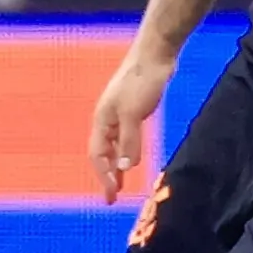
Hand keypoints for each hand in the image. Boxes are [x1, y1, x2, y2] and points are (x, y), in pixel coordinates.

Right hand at [88, 41, 175, 198]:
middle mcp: (107, 119)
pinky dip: (127, 152)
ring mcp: (120, 114)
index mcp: (102, 120)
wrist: (155, 55)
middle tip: (112, 197)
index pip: (97, 156)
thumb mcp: (133, 114)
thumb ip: (129, 141)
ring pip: (114, 147)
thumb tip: (124, 167)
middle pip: (102, 153)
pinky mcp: (134, 110)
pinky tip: (133, 158)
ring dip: (116, 166)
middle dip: (105, 176)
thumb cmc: (140, 81)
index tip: (112, 196)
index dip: (103, 177)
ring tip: (121, 184)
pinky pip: (126, 138)